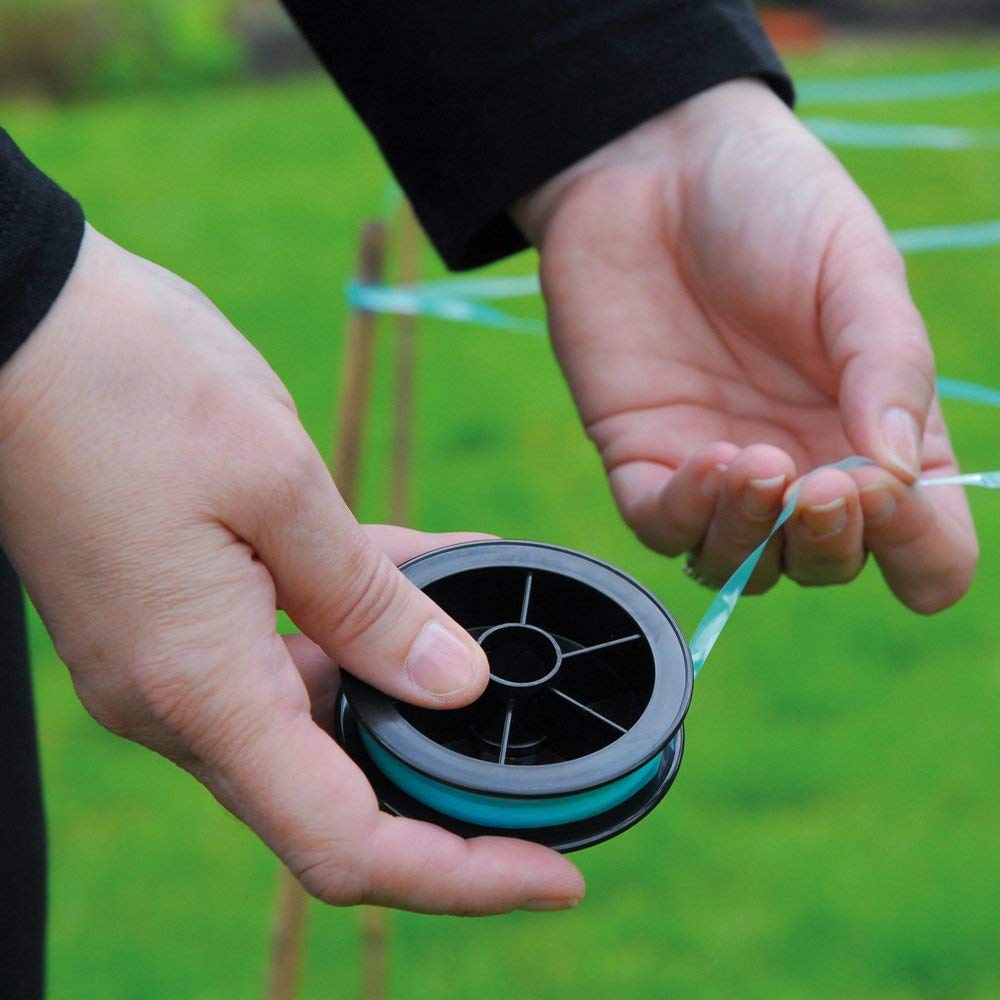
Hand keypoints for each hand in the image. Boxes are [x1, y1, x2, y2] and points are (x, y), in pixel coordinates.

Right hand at [0, 227, 582, 913]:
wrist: (25, 324)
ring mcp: (180, 659)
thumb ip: (368, 599)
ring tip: (500, 627)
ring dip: (415, 686)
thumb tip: (453, 685)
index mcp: (200, 687)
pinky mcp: (187, 614)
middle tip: (545, 770)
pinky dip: (371, 621)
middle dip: (451, 792)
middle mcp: (184, 699)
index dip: (461, 875)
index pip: (345, 842)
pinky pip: (298, 645)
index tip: (555, 878)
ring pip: (327, 711)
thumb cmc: (126, 387)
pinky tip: (440, 572)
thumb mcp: (277, 485)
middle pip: (342, 795)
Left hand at [514, 80, 977, 612]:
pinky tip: (711, 459)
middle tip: (825, 486)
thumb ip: (889, 368)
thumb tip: (901, 476)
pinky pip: (664, 530)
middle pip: (825, 563)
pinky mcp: (643, 457)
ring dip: (756, 539)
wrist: (650, 166)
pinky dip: (690, 517)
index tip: (890, 496)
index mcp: (876, 430)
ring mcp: (719, 468)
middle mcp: (802, 463)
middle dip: (831, 545)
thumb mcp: (855, 269)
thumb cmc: (771, 204)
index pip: (922, 542)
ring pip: (742, 565)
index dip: (919, 550)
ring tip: (760, 464)